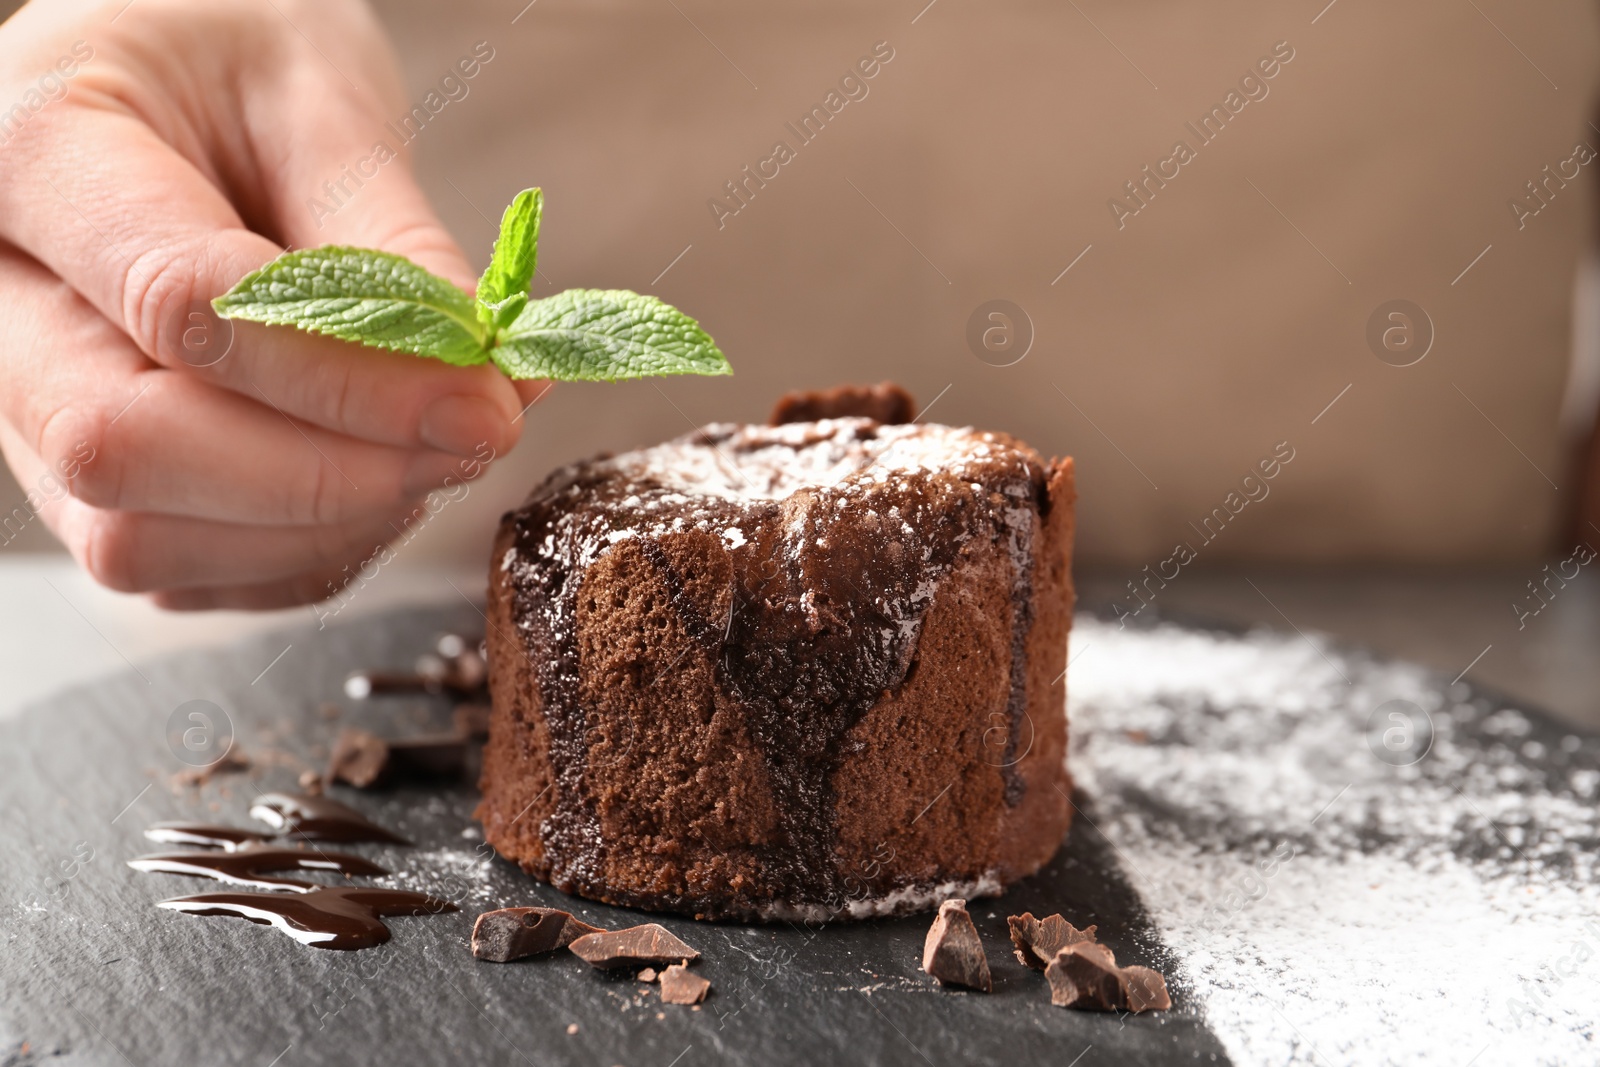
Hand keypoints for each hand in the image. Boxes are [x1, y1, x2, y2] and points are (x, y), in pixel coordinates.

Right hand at [0, 0, 543, 608]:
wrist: (173, 82)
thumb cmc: (236, 59)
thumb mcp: (323, 101)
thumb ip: (392, 247)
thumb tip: (484, 386)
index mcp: (28, 154)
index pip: (177, 306)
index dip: (346, 378)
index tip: (484, 404)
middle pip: (123, 447)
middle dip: (330, 472)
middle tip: (475, 436)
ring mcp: (19, 404)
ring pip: (139, 536)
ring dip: (324, 520)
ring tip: (433, 444)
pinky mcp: (79, 484)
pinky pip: (186, 571)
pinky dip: (305, 549)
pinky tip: (379, 475)